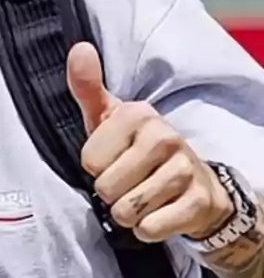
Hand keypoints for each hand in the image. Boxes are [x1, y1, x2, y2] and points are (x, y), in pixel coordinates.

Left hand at [67, 42, 233, 242]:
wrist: (194, 184)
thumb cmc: (136, 149)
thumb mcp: (107, 119)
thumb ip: (87, 87)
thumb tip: (79, 48)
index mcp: (137, 115)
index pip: (89, 160)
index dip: (95, 167)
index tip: (111, 159)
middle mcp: (164, 137)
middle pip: (106, 188)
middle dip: (111, 193)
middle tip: (127, 181)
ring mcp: (185, 170)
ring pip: (127, 211)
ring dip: (128, 212)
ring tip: (141, 196)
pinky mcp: (198, 202)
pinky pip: (151, 228)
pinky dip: (147, 229)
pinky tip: (158, 213)